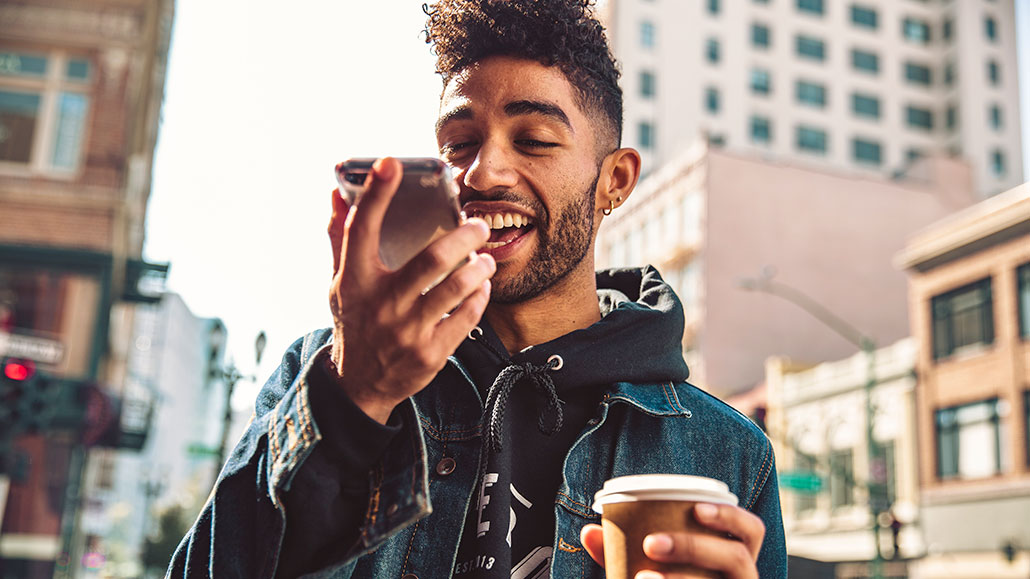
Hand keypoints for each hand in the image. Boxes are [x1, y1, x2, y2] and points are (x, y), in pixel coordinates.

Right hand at [327, 157, 494, 423]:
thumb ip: (341, 238)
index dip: (376, 194)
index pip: (362, 230)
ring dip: (479, 267)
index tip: (391, 163)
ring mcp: (407, 332)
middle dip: (464, 236)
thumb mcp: (341, 282)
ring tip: (484, 258)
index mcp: (354, 281)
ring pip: (456, 289)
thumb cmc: (355, 321)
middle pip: (431, 260)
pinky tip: (481, 286)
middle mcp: (381, 304)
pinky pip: (466, 317)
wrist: (359, 385)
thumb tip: (338, 193)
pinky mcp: (430, 354)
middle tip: (477, 223)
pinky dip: (479, 297)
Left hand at [580, 503, 764, 578]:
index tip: (697, 508)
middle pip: (739, 559)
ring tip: (642, 576)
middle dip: (695, 546)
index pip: (751, 531)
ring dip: (684, 573)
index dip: (731, 516)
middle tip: (651, 542)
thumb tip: (589, 531)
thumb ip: (618, 553)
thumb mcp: (640, 567)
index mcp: (732, 559)